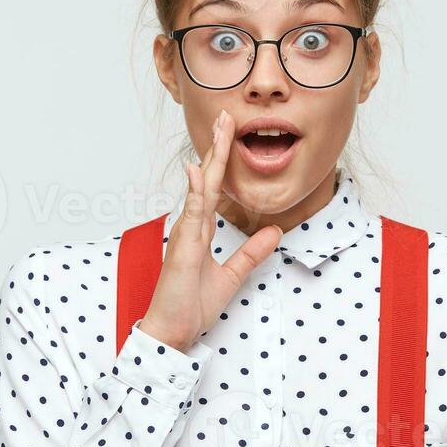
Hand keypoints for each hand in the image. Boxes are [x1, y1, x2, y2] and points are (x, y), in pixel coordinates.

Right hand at [137, 109, 281, 352]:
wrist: (172, 330)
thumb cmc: (191, 305)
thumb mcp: (232, 275)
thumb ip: (251, 252)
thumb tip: (274, 231)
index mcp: (199, 229)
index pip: (213, 186)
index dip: (221, 159)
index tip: (229, 133)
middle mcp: (190, 225)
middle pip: (206, 177)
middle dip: (217, 146)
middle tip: (225, 115)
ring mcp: (185, 233)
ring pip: (200, 186)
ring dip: (210, 157)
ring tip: (219, 129)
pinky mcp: (183, 245)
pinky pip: (192, 212)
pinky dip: (195, 189)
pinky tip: (197, 168)